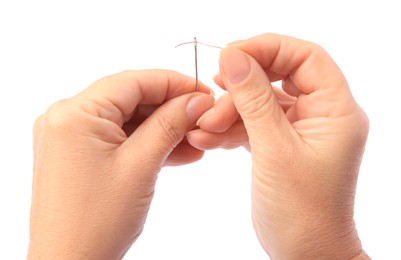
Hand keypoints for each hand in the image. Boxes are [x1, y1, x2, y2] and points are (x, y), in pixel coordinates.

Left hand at [28, 70, 213, 258]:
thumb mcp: (141, 165)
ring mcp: (71, 136)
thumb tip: (196, 100)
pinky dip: (146, 144)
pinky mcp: (79, 154)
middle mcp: (67, 118)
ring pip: (128, 120)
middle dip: (171, 110)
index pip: (134, 81)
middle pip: (131, 99)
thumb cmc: (97, 222)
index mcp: (74, 113)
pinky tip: (178, 152)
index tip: (203, 92)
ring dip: (163, 129)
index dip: (174, 83)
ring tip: (196, 141)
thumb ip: (170, 124)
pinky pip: (119, 139)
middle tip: (203, 119)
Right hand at [187, 34, 369, 258]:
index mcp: (335, 110)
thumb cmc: (302, 210)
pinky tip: (207, 138)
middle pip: (279, 77)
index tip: (231, 54)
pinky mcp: (281, 144)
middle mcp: (321, 114)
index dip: (268, 48)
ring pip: (261, 102)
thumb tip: (234, 56)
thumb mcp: (274, 149)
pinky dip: (230, 129)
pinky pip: (254, 124)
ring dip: (229, 111)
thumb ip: (254, 100)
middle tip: (211, 95)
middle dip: (242, 86)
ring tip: (203, 126)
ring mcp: (300, 129)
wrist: (304, 253)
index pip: (305, 57)